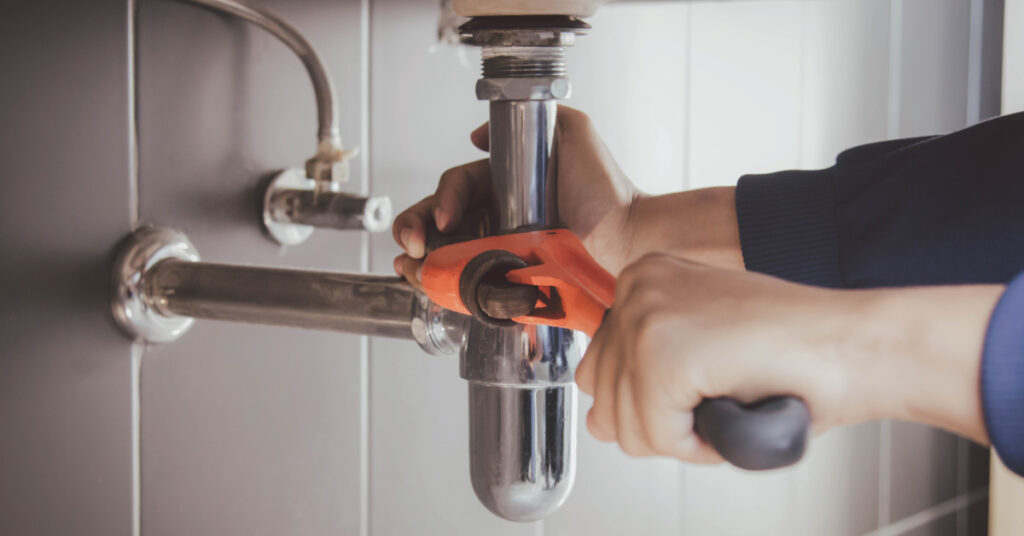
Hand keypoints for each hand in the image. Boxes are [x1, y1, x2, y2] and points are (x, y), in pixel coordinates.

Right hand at [391, 106, 639, 287]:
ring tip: (410, 266)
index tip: (448, 218)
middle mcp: (497, 219)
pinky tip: (427, 286)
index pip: (457, 187)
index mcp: (504, 187)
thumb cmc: (608, 190)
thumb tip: (477, 136)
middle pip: (439, 222)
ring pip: (444, 254)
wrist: (630, 237)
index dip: (443, 199)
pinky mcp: (509, 282)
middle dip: (415, 229)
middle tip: (412, 244)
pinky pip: (467, 285)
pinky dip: (440, 287)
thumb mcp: (573, 133)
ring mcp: (501, 252)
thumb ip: (536, 118)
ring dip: (418, 261)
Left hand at [576, 253, 998, 461]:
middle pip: (604, 400)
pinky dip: (701, 445)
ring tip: (731, 397)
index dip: (654, 401)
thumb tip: (600, 421)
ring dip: (685, 435)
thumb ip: (642, 372)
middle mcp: (636, 287)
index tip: (703, 382)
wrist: (858, 345)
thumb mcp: (700, 346)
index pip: (600, 370)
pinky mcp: (664, 353)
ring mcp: (646, 316)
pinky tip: (736, 405)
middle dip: (663, 421)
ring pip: (628, 426)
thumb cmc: (798, 352)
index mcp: (643, 277)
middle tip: (721, 395)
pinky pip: (658, 437)